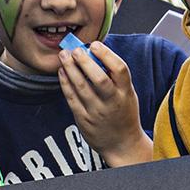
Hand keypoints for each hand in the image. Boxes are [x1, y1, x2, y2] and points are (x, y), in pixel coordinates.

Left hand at [59, 42, 150, 165]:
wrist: (122, 144)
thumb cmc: (123, 114)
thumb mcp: (127, 94)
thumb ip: (115, 77)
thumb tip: (95, 54)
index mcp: (125, 93)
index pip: (120, 70)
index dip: (106, 55)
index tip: (95, 45)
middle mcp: (112, 102)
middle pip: (99, 79)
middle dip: (85, 62)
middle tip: (75, 49)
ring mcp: (97, 112)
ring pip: (81, 88)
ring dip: (71, 69)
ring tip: (64, 55)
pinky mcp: (83, 119)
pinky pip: (72, 99)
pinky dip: (65, 83)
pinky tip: (62, 72)